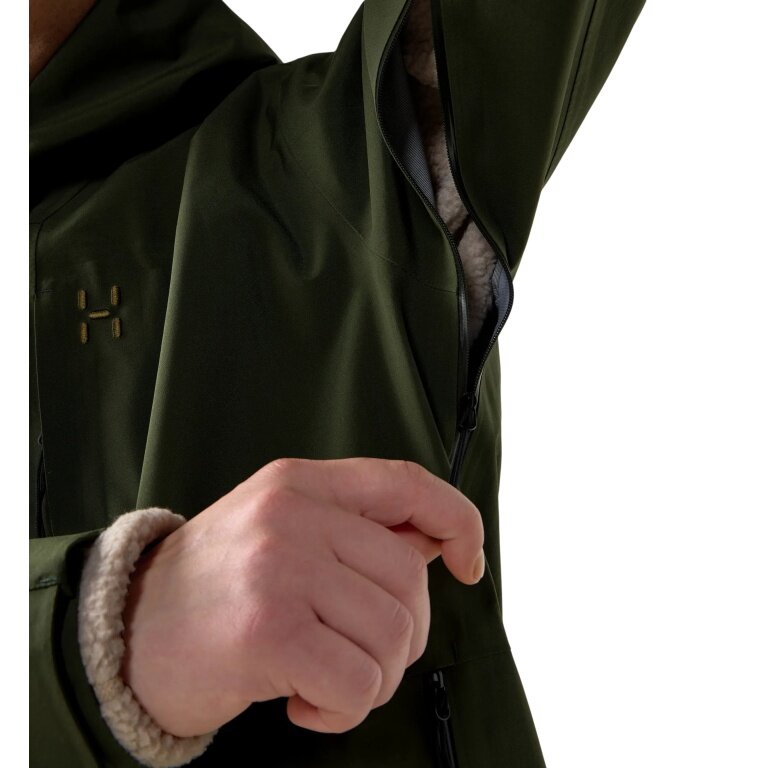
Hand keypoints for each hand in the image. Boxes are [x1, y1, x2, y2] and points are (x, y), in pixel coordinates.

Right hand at [121, 457, 484, 736]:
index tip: (468, 561)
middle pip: (409, 578)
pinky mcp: (269, 631)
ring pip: (393, 635)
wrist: (125, 631)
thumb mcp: (283, 531)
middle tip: (356, 654)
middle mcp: (292, 515)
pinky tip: (303, 701)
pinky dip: (344, 710)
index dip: (456, 519)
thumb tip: (437, 541)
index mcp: (301, 482)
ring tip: (324, 678)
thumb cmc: (217, 586)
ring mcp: (279, 569)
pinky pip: (359, 682)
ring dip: (372, 678)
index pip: (406, 483)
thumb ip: (357, 530)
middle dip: (401, 634)